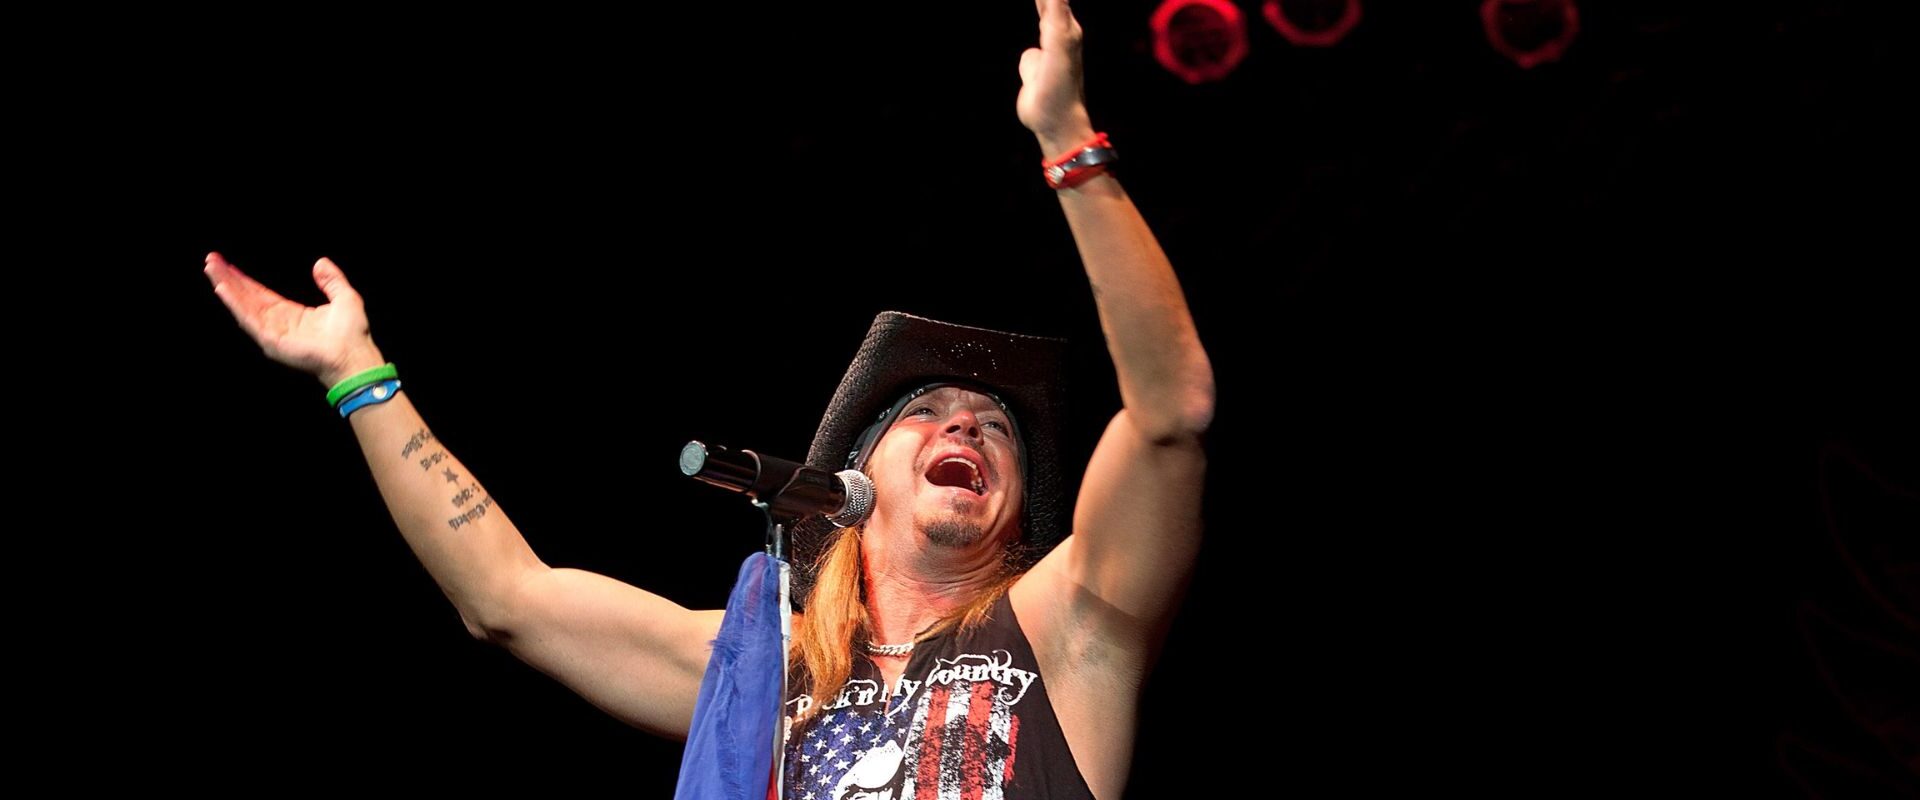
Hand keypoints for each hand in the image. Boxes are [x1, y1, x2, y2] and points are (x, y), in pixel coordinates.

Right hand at [203, 252, 384, 386]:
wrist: (353, 356)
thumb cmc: (352, 334)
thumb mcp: (345, 297)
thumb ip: (332, 280)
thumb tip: (320, 263)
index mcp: (291, 314)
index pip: (260, 294)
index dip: (244, 280)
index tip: (228, 264)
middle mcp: (277, 322)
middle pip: (246, 297)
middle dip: (228, 279)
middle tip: (211, 260)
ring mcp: (272, 332)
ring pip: (243, 305)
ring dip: (226, 286)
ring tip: (211, 268)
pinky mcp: (270, 340)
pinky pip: (248, 319)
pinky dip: (235, 303)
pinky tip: (222, 288)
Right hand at [1017, 0, 1095, 150]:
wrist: (1054, 123)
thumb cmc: (1059, 88)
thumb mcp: (1058, 45)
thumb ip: (1055, 14)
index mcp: (1066, 27)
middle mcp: (1059, 34)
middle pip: (1051, 1)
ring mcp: (1047, 50)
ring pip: (1043, 15)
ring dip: (1043, 3)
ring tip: (1043, 1)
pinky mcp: (1034, 66)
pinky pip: (1032, 44)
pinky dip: (1033, 32)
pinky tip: (1038, 34)